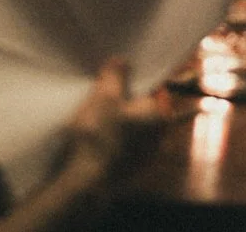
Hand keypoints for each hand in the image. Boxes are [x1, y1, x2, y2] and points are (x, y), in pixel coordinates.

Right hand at [58, 57, 167, 185]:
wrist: (85, 182)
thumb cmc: (99, 134)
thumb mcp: (104, 95)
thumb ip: (115, 75)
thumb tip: (122, 62)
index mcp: (159, 115)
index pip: (156, 89)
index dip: (137, 77)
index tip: (122, 70)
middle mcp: (158, 136)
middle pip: (144, 108)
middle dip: (127, 98)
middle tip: (104, 87)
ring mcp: (145, 156)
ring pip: (133, 127)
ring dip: (120, 119)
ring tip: (95, 111)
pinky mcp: (129, 169)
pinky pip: (124, 145)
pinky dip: (114, 137)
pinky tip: (95, 134)